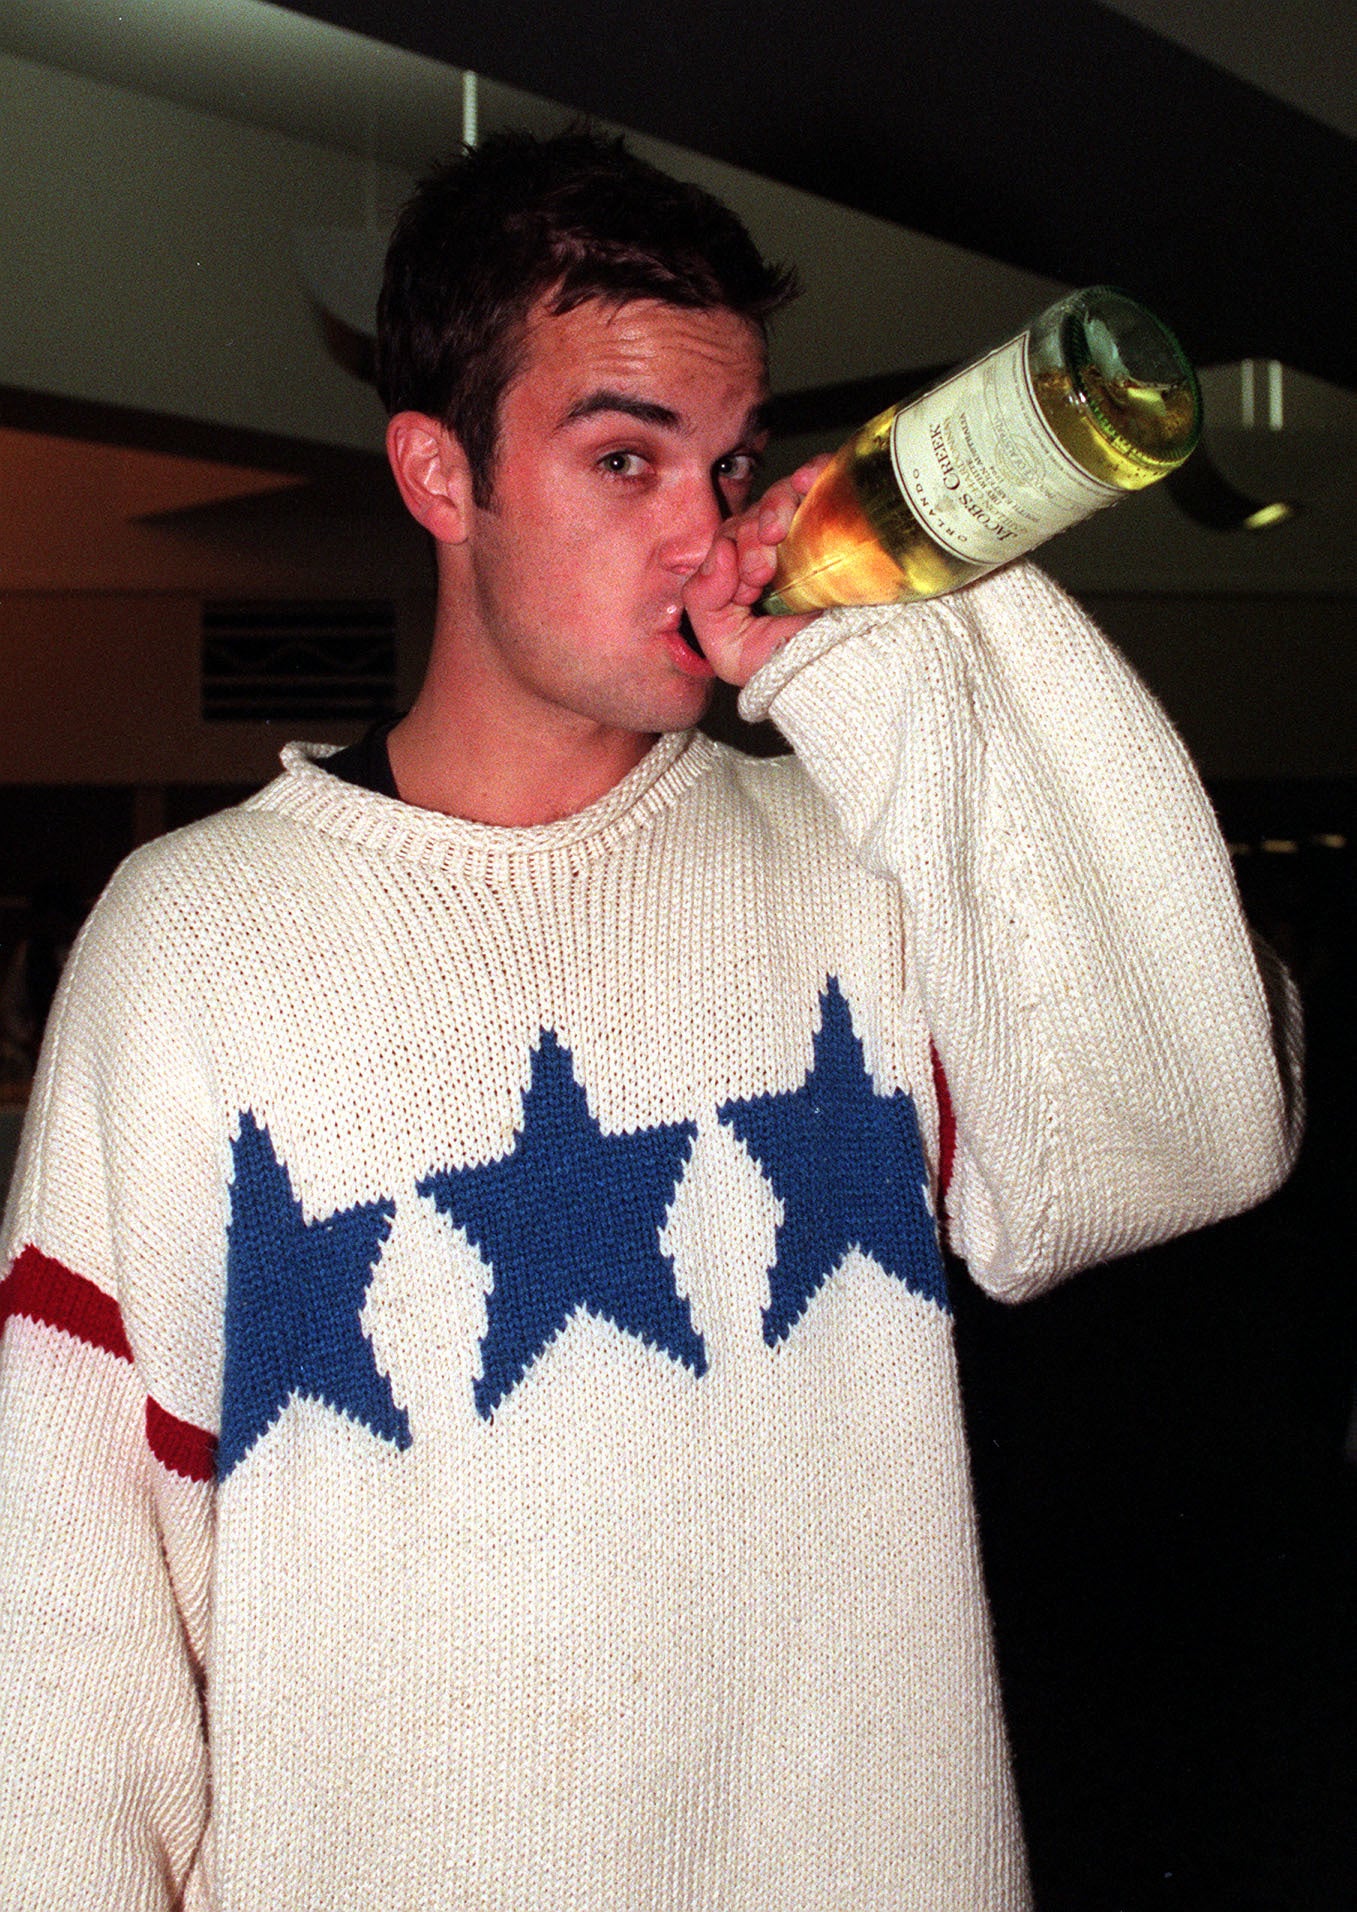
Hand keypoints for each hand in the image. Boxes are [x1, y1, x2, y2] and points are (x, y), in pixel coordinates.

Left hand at [682, 455, 831, 686]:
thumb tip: (719, 551)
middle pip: (751, 516)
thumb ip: (702, 602)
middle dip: (748, 539)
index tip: (747, 589)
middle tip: (762, 574)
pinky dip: (815, 470)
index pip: (728, 540)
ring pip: (780, 495)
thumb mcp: (729, 648)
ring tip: (777, 534)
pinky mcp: (849, 521)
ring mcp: (815, 534)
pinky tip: (808, 482)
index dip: (729, 554)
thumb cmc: (792, 666)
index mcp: (750, 575)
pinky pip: (826, 475)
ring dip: (772, 508)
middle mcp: (781, 551)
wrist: (849, 675)